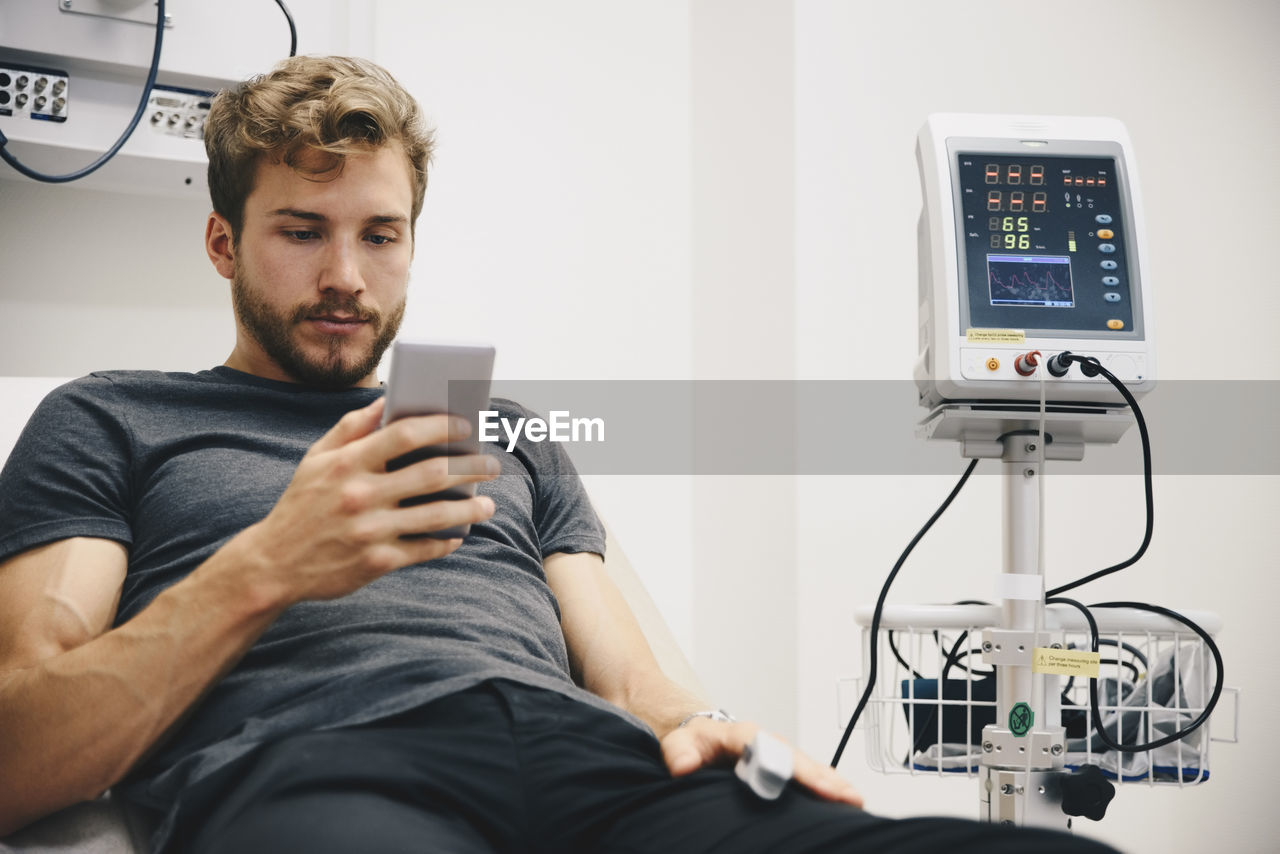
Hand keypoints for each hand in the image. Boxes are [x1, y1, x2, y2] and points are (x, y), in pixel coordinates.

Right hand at [233, 397, 498, 604]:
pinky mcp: (377, 561)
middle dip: (470, 468)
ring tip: (488, 503)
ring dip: (470, 508)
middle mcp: (361, 495)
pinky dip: (447, 541)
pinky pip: (424, 548)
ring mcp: (370, 530)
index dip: (441, 427)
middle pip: (432, 475)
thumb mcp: (316, 460)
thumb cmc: (301, 504)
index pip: (404, 435)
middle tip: (492, 465)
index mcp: (347, 464)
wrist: (274, 564)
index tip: (466, 426)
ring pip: (437, 515)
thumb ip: (351, 427)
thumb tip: (386, 400)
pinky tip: (459, 534)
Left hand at [660, 718, 863, 807]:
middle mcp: (766, 744)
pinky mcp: (782, 770)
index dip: (789, 766)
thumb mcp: (678, 742)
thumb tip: (684, 764)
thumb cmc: (692, 739)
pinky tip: (843, 805)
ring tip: (856, 803)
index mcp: (743, 735)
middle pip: (799, 760)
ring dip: (832, 784)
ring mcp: (777, 756)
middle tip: (849, 797)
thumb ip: (679, 752)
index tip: (804, 780)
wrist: (697, 734)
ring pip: (808, 769)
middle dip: (823, 778)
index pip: (769, 750)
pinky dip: (827, 789)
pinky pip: (807, 778)